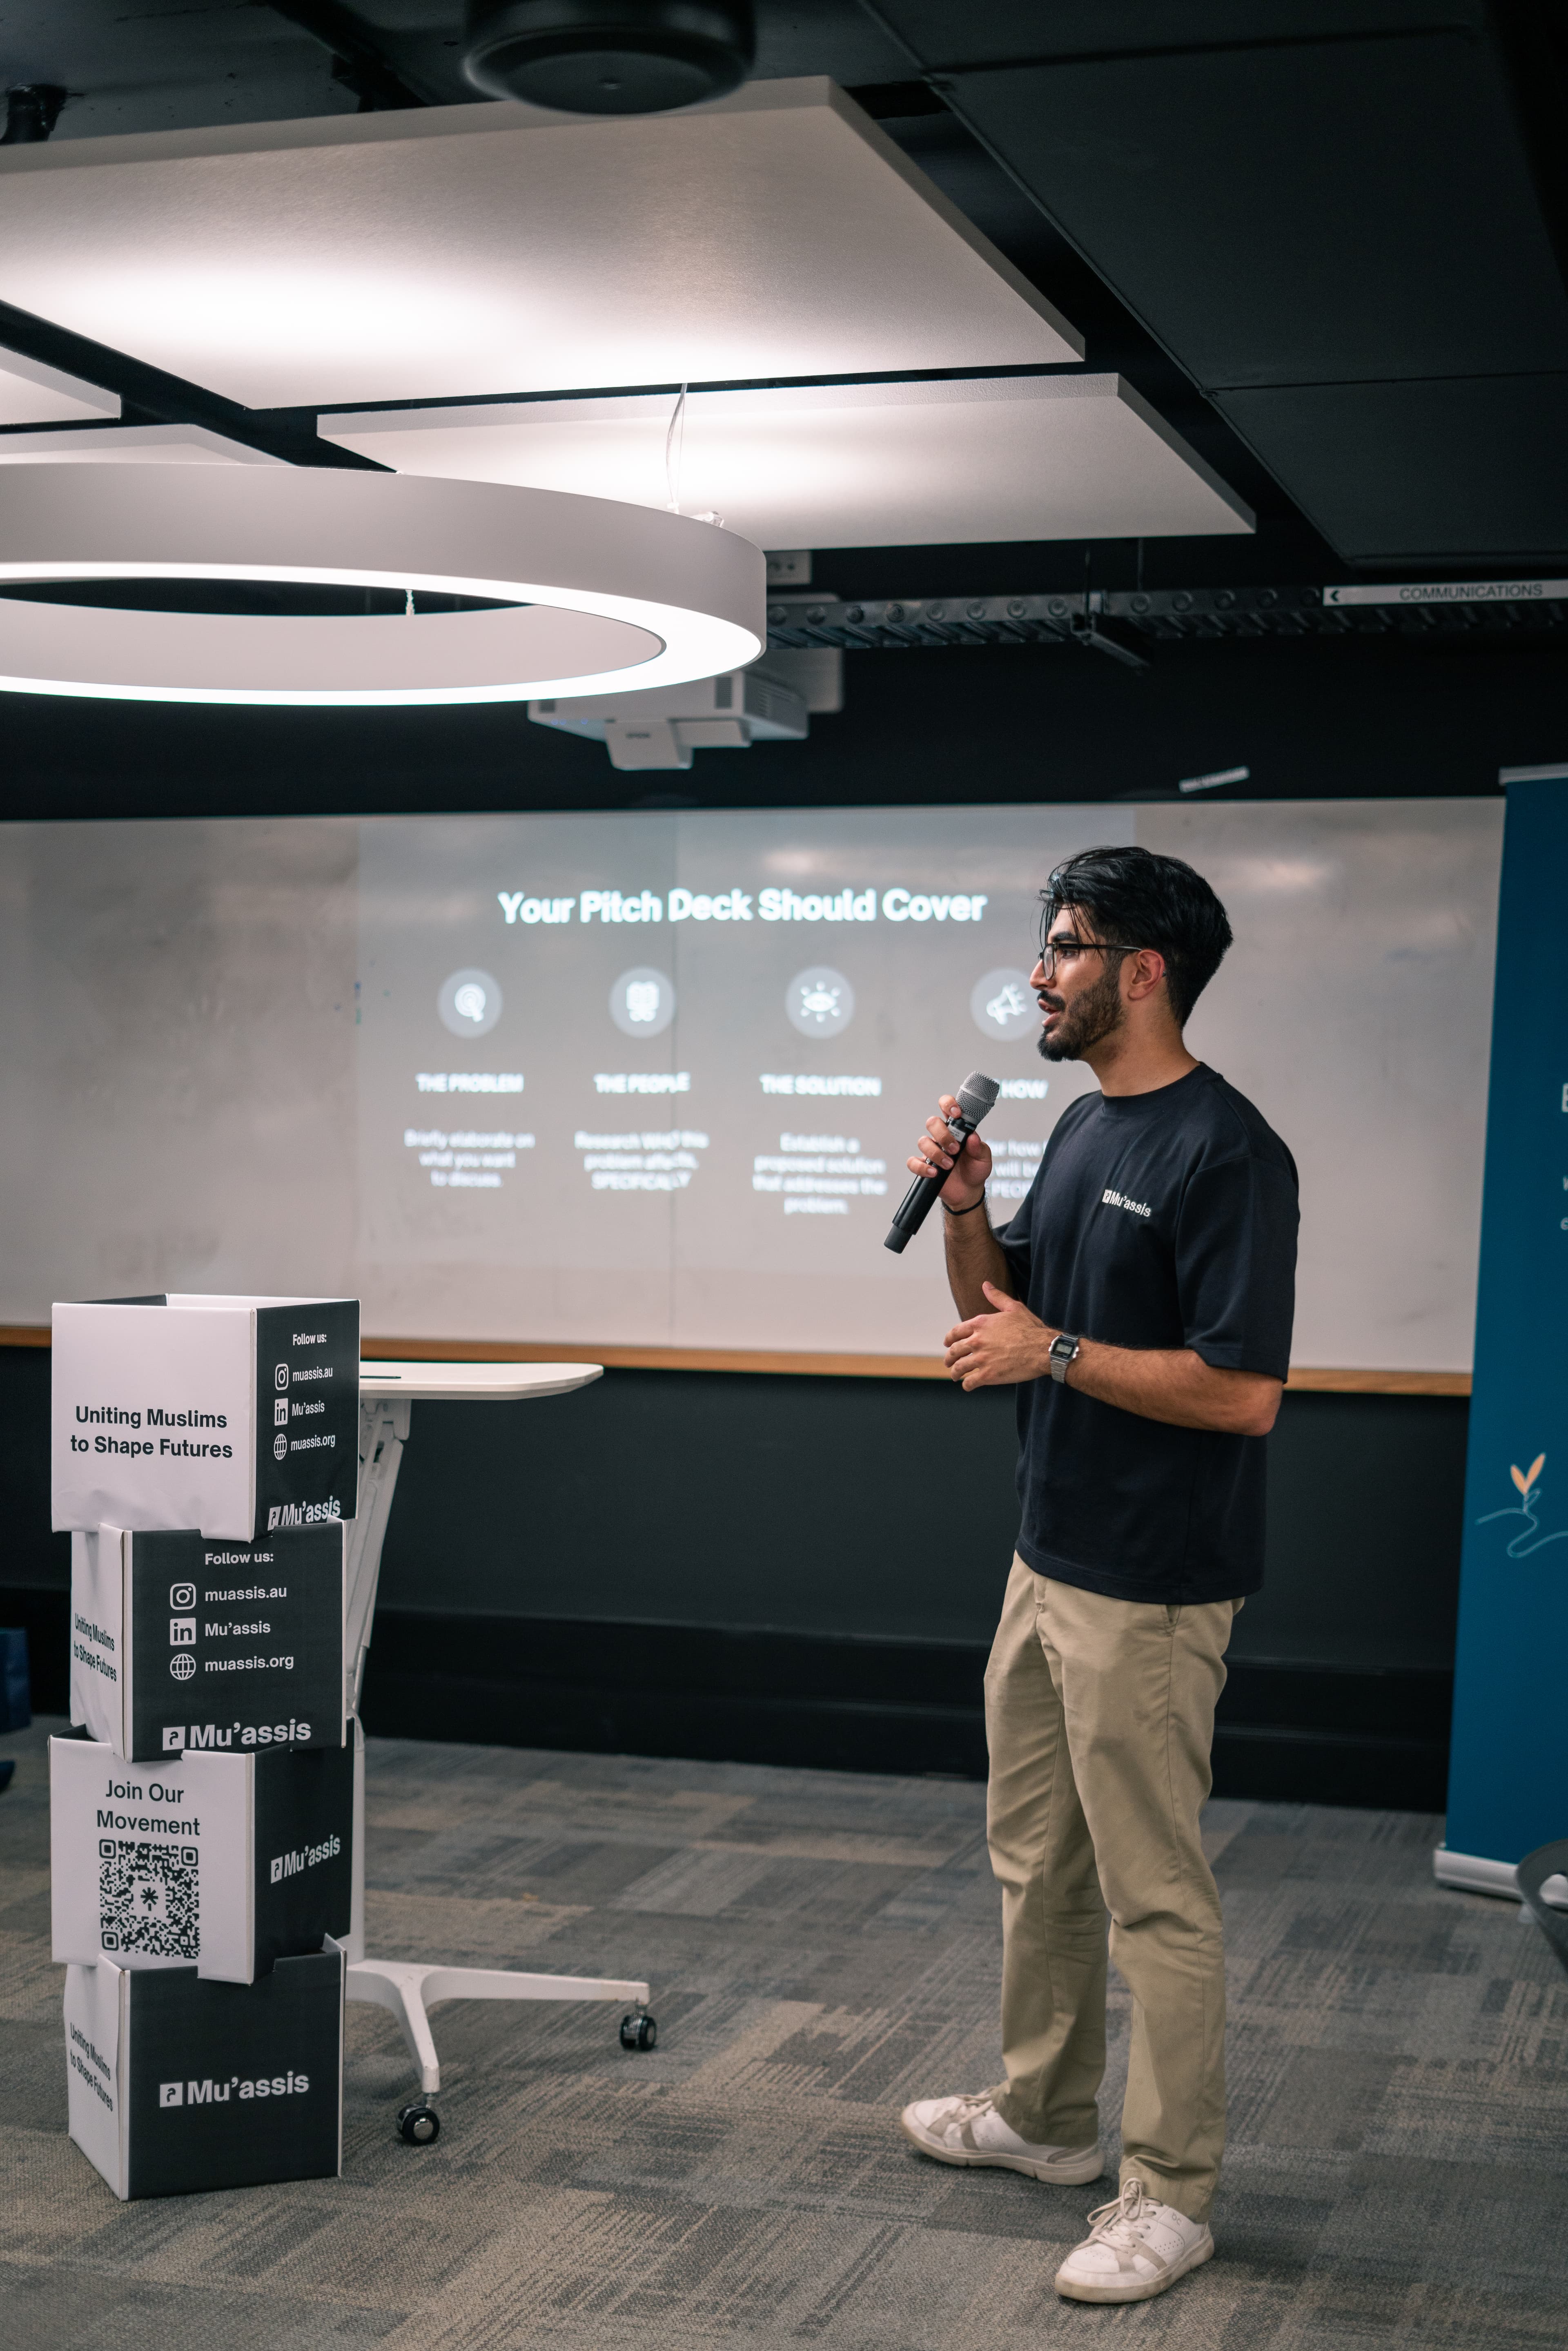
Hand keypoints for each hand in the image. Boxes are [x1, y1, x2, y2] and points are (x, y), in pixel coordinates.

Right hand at [906, 1094, 992, 1211]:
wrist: (968, 1192)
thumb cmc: (975, 1170)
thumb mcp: (984, 1159)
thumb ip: (979, 1148)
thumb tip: (972, 1138)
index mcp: (956, 1129)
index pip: (947, 1108)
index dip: (948, 1105)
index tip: (956, 1114)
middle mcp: (941, 1137)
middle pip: (932, 1122)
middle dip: (943, 1135)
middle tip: (955, 1149)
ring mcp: (931, 1151)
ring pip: (923, 1142)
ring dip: (936, 1153)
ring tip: (949, 1165)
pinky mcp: (924, 1166)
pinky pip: (913, 1162)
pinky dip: (922, 1167)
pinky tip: (934, 1172)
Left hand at [944, 1283, 1053, 1388]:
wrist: (1044, 1349)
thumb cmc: (1031, 1328)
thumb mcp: (1014, 1307)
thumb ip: (997, 1297)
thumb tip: (985, 1284)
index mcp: (980, 1324)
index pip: (955, 1332)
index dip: (948, 1339)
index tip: (946, 1344)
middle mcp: (977, 1341)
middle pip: (954, 1351)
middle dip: (949, 1358)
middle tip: (948, 1363)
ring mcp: (981, 1359)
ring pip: (959, 1368)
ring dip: (955, 1373)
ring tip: (955, 1376)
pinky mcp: (988, 1375)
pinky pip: (970, 1382)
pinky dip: (967, 1385)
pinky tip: (968, 1385)